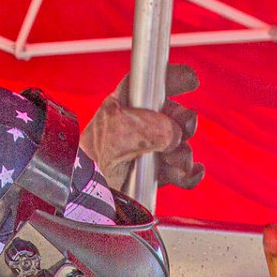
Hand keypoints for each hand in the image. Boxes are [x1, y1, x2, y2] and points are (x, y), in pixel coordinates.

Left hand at [80, 64, 203, 195]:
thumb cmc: (90, 161)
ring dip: (184, 153)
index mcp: (123, 105)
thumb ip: (150, 128)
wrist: (85, 198)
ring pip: (180, 145)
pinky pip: (181, 171)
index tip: (192, 80)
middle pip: (174, 115)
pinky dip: (190, 173)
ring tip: (173, 162)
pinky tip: (192, 173)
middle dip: (184, 122)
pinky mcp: (152, 175)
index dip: (171, 78)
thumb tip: (174, 135)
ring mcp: (147, 151)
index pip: (149, 83)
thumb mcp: (119, 133)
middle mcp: (137, 126)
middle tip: (184, 129)